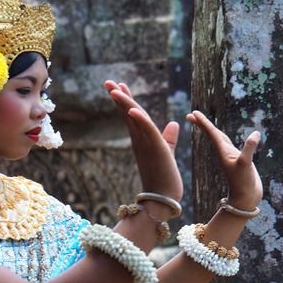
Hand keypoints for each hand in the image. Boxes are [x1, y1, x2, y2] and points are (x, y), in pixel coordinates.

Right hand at [104, 80, 182, 201]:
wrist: (163, 201)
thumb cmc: (165, 180)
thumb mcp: (167, 153)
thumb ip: (169, 139)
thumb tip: (174, 123)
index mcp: (142, 141)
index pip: (133, 116)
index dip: (126, 101)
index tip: (119, 86)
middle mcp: (140, 141)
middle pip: (128, 114)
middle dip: (119, 97)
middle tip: (108, 82)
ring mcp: (145, 145)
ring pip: (134, 120)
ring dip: (125, 104)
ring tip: (115, 89)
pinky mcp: (155, 149)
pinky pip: (146, 131)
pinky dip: (140, 120)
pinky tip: (132, 109)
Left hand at [186, 110, 262, 208]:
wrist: (245, 199)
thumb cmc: (243, 183)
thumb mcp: (246, 165)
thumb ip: (249, 149)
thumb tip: (256, 134)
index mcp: (223, 152)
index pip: (211, 133)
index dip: (203, 122)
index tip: (191, 113)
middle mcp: (224, 153)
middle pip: (212, 134)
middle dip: (202, 124)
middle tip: (191, 114)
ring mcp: (230, 157)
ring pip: (219, 139)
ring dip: (211, 130)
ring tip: (203, 123)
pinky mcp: (237, 161)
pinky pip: (228, 146)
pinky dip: (224, 139)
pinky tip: (223, 138)